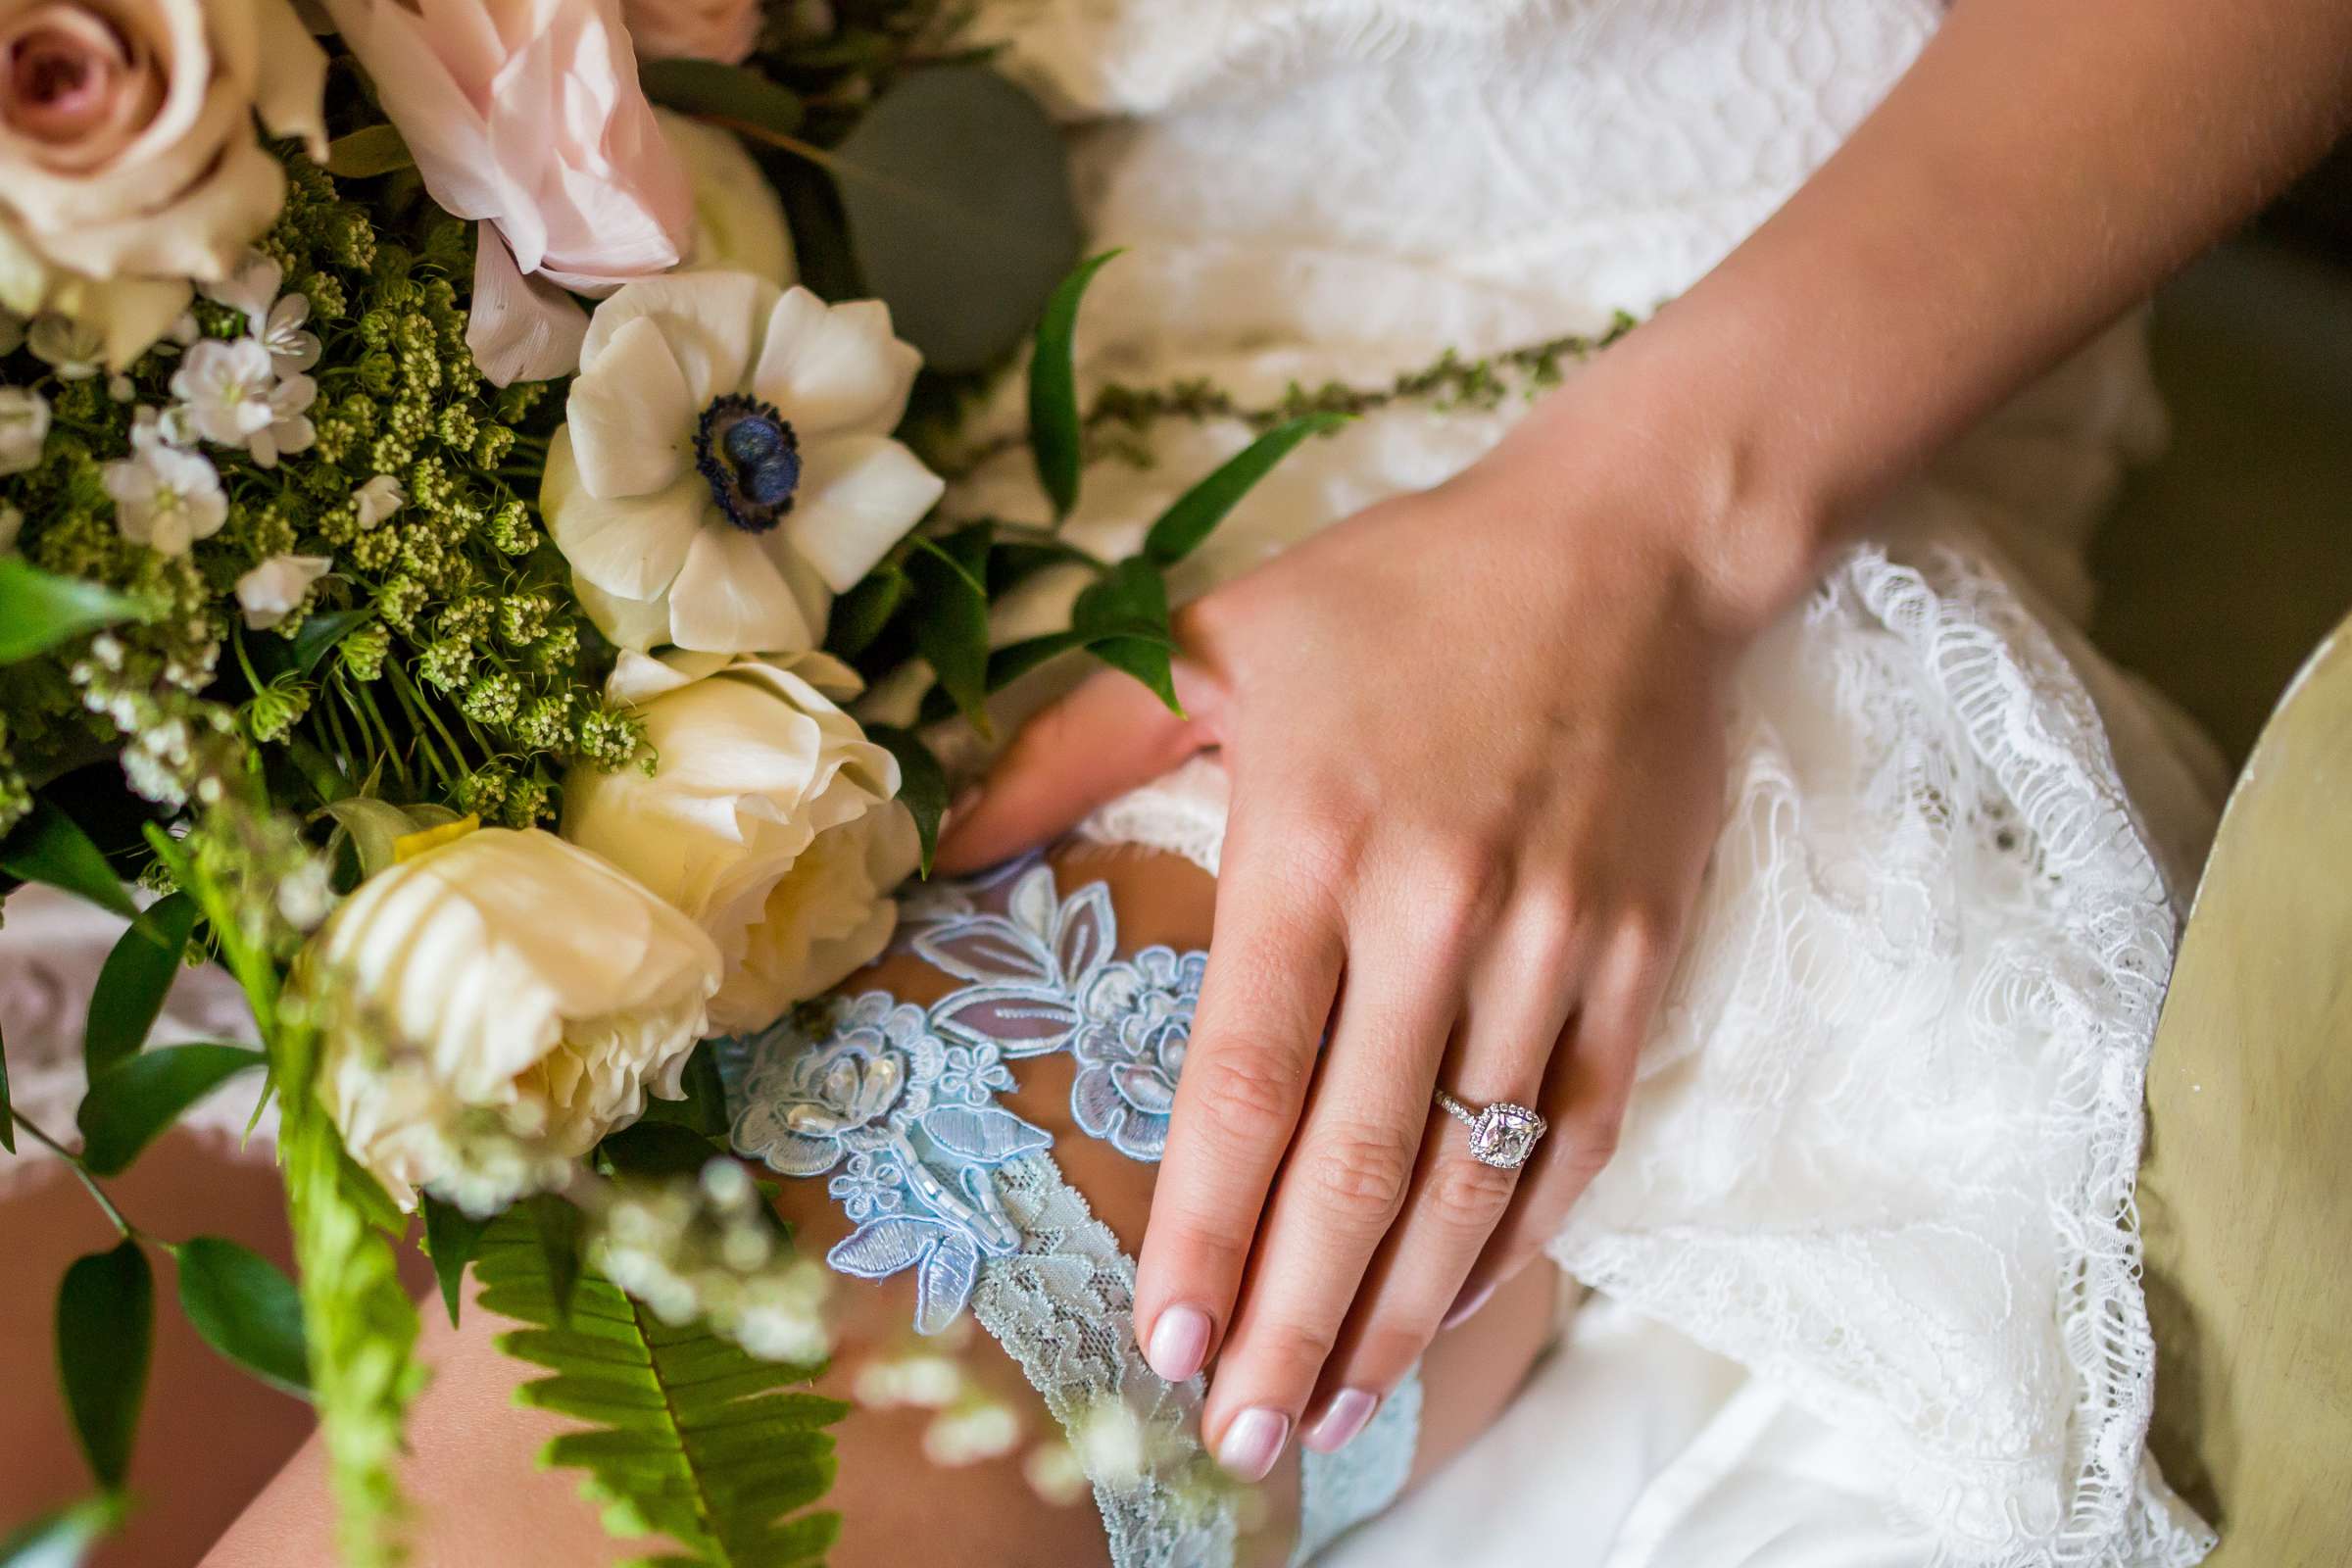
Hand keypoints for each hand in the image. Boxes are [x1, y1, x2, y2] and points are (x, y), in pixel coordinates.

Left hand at [935, 376, 1806, 1479]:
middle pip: (1354, 1166)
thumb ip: (1064, 741)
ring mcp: (1551, 943)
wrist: (1626, 545)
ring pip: (1471, 1173)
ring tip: (1336, 1410)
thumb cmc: (1400, 589)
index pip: (1243, 1086)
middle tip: (1235, 1433)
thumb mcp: (1210, 630)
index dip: (1202, 1232)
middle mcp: (1434, 912)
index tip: (1160, 1343)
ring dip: (1403, 1312)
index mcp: (1311, 843)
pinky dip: (1523, 1231)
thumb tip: (935, 845)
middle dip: (1291, 1320)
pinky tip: (1464, 1301)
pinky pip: (1579, 1127)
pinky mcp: (1638, 954)